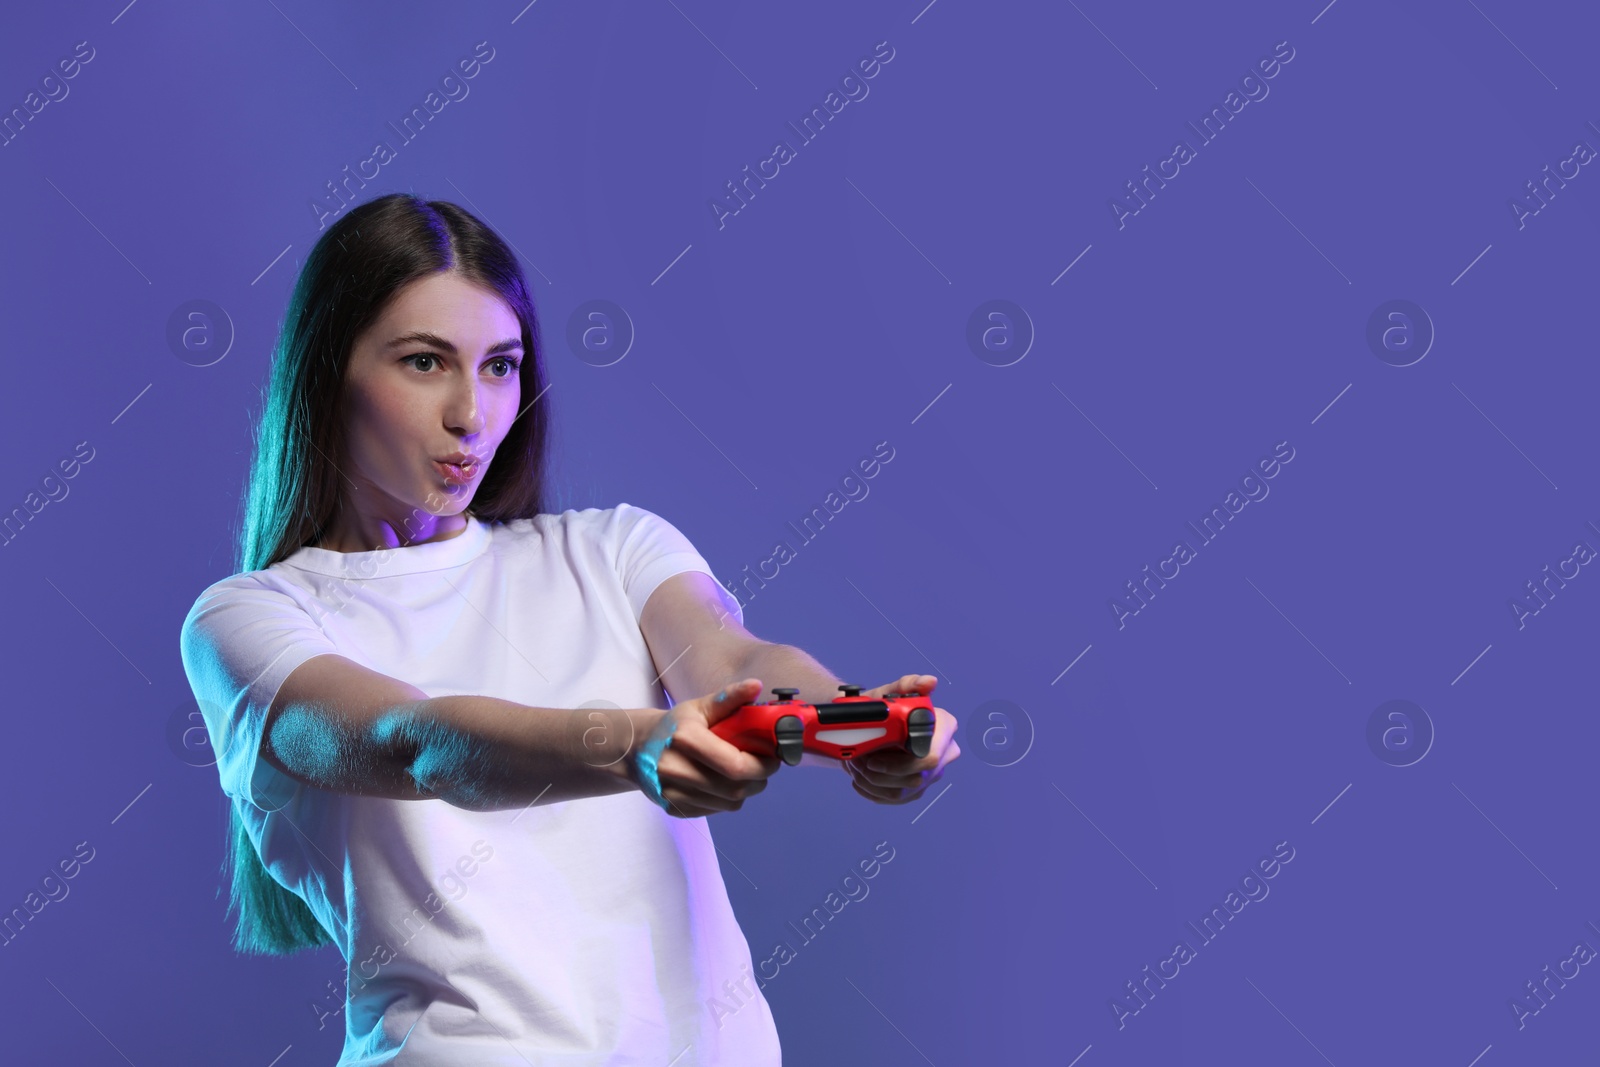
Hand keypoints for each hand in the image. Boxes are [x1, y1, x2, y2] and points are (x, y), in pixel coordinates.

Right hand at [631, 678, 781, 818]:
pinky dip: (726, 800)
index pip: (736, 765)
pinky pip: (715, 810)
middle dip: (758, 779)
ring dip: (745, 790)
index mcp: (685, 738)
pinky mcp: (672, 808)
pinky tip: (721, 783)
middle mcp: (675, 768)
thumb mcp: (699, 707)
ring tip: (743, 773)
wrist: (635, 749)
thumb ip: (729, 698)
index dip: (762, 765)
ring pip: (729, 803)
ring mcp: (672, 792)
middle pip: (735, 788)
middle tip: (763, 767)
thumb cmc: (674, 727)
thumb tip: (756, 685)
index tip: (773, 758)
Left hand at [842, 674, 960, 804]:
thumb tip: (929, 682)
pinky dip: (872, 791)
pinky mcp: (917, 788)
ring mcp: (931, 774)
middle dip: (882, 775)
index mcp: (945, 728)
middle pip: (917, 778)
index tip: (874, 759)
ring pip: (904, 791)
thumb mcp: (889, 692)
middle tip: (859, 762)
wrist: (868, 725)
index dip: (901, 764)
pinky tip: (860, 779)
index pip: (932, 757)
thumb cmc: (882, 707)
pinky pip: (896, 798)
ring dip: (873, 783)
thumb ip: (908, 684)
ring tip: (855, 767)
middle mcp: (944, 752)